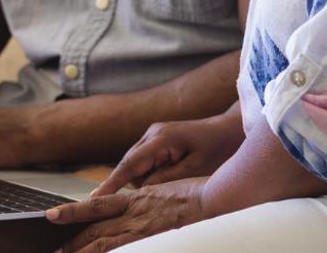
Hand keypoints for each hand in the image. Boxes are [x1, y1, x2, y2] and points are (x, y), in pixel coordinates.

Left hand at [48, 178, 208, 252]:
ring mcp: (143, 230)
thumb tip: (141, 213)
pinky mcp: (153, 240)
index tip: (53, 215)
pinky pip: (125, 250)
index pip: (95, 206)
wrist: (215, 196)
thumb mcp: (166, 192)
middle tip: (56, 251)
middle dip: (73, 242)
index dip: (71, 211)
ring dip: (82, 252)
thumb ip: (148, 204)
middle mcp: (134, 214)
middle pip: (94, 230)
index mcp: (136, 199)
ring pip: (103, 244)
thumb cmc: (199, 194)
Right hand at [90, 114, 243, 196]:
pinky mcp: (157, 139)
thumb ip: (167, 180)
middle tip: (159, 193)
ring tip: (176, 176)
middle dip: (138, 183)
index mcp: (161, 138)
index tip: (98, 196)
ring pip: (136, 165)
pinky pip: (145, 160)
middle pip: (130, 166)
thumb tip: (144, 191)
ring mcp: (153, 134)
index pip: (130, 164)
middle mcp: (152, 133)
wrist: (229, 129)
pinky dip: (153, 172)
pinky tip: (172, 173)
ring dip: (148, 177)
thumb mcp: (195, 168)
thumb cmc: (217, 148)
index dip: (113, 181)